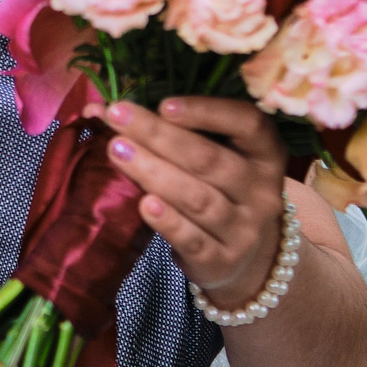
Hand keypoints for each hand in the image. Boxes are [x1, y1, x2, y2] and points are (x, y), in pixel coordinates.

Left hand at [102, 96, 288, 300]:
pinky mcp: (222, 263)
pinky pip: (193, 240)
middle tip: (118, 117)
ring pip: (198, 199)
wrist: (242, 260)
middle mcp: (262, 192)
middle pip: (210, 160)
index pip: (248, 124)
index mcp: (267, 155)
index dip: (208, 111)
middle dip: (160, 136)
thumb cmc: (219, 193)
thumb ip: (173, 132)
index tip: (163, 104)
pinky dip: (168, 222)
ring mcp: (245, 230)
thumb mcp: (215, 159)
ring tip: (117, 151)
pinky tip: (144, 204)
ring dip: (155, 173)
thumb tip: (100, 108)